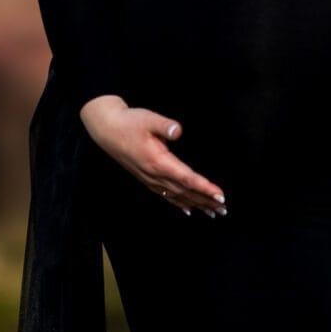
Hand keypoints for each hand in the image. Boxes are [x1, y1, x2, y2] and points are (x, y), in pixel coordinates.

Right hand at [79, 94, 226, 217]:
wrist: (107, 130)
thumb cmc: (129, 123)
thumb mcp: (148, 119)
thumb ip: (165, 125)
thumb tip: (178, 130)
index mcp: (159, 161)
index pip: (187, 178)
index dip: (205, 188)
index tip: (220, 195)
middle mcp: (155, 175)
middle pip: (186, 192)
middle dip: (206, 201)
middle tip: (223, 209)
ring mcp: (150, 179)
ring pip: (177, 196)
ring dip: (196, 204)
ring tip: (212, 212)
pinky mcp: (146, 178)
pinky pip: (165, 196)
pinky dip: (179, 203)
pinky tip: (187, 209)